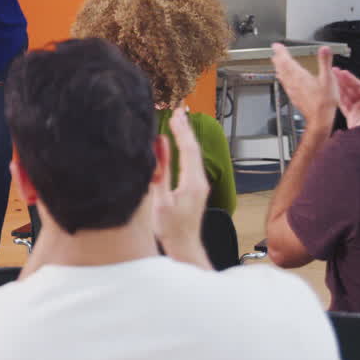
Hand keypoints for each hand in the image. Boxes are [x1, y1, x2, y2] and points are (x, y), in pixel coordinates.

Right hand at [152, 108, 209, 260]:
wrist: (185, 248)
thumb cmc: (170, 229)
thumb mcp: (160, 199)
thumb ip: (160, 171)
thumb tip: (159, 147)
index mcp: (192, 182)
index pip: (188, 149)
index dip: (181, 130)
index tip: (174, 114)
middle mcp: (200, 181)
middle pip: (194, 149)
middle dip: (185, 129)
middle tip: (178, 110)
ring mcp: (200, 185)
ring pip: (194, 155)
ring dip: (186, 137)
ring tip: (178, 122)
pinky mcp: (195, 189)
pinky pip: (192, 163)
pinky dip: (185, 149)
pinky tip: (179, 145)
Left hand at [271, 44, 336, 131]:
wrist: (319, 118)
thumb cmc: (324, 101)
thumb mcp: (328, 79)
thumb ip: (325, 62)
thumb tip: (324, 49)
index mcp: (300, 76)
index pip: (286, 60)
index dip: (281, 52)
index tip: (276, 46)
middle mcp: (293, 82)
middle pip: (282, 67)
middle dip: (278, 58)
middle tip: (274, 52)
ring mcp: (292, 90)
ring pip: (282, 75)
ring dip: (278, 67)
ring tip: (276, 62)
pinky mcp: (294, 96)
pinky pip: (285, 84)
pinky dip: (282, 78)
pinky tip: (283, 79)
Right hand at [333, 67, 359, 128]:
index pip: (358, 86)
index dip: (350, 79)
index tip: (342, 72)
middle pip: (351, 89)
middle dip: (342, 80)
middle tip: (334, 71)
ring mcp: (357, 109)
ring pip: (346, 95)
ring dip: (339, 87)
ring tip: (331, 79)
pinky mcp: (351, 116)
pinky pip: (343, 105)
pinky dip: (338, 98)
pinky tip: (332, 93)